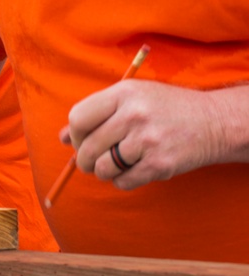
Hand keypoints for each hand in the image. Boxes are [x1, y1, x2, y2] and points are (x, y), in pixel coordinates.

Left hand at [65, 79, 230, 189]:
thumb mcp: (130, 98)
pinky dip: (121, 181)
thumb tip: (61, 138)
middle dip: (83, 159)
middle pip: (86, 147)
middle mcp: (134, 115)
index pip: (78, 118)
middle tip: (90, 160)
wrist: (213, 122)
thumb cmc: (163, 108)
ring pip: (102, 168)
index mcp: (123, 94)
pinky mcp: (160, 164)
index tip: (80, 140)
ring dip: (102, 171)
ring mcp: (147, 141)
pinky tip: (132, 170)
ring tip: (113, 163)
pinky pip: (122, 182)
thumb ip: (95, 114)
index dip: (73, 134)